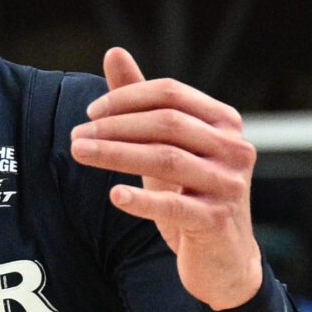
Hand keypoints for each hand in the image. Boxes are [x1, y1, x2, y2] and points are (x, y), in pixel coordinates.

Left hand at [69, 47, 263, 309]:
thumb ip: (141, 102)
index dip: (127, 97)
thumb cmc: (190, 193)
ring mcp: (228, 184)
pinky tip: (114, 195)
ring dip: (115, 154)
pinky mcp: (216, 220)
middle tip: (77, 135)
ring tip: (79, 152)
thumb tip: (114, 52)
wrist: (222, 259)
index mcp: (224, 122)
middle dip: (115, 126)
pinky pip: (173, 204)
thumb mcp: (166, 146)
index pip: (170, 93)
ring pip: (166, 159)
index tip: (90, 112)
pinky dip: (141, 198)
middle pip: (166, 123)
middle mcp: (234, 148)